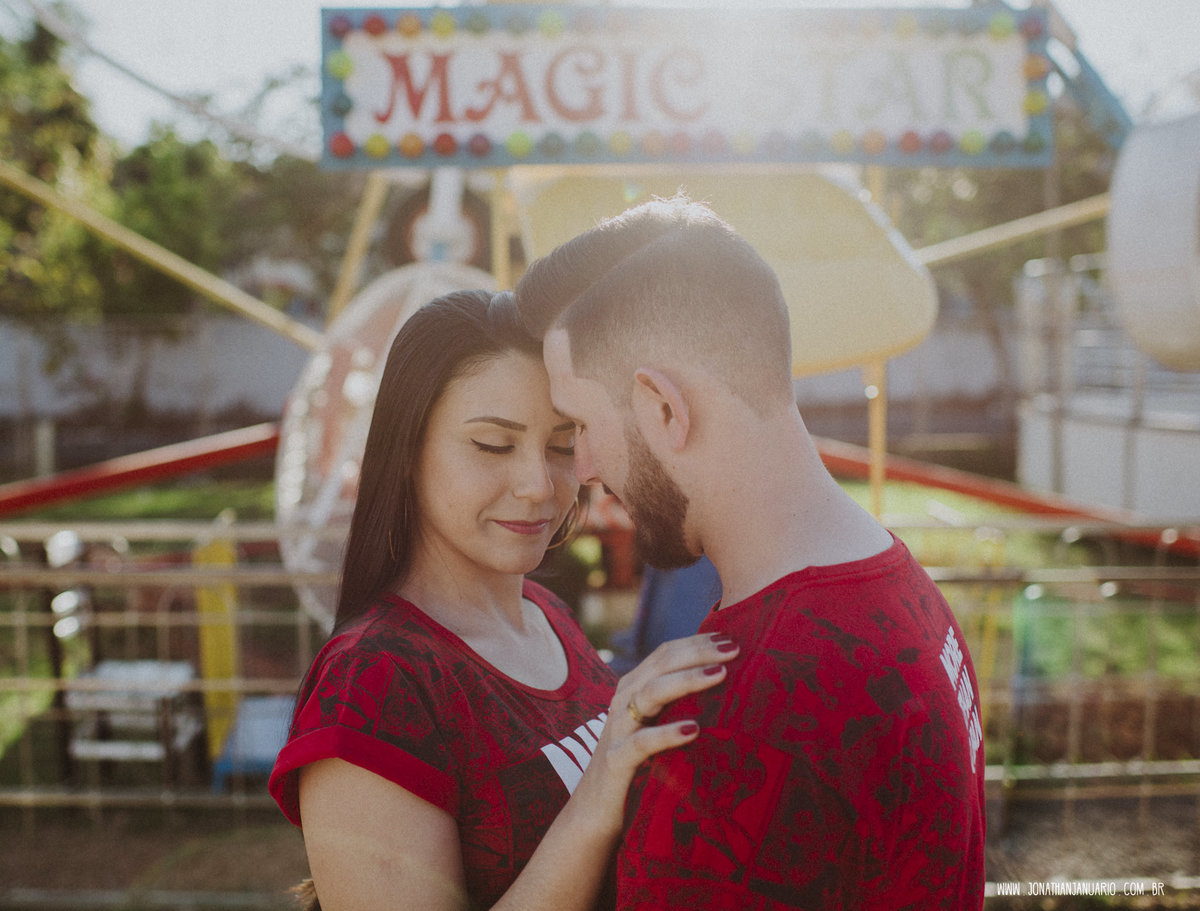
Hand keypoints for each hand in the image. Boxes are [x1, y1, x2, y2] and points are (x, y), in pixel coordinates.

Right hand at [568, 633, 738, 838]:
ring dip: (687, 680)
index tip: (730, 637)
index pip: (666, 653)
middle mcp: (623, 701)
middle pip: (661, 664)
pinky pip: (641, 743)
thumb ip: (678, 706)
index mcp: (634, 689)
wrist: (596, 812)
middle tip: (733, 648)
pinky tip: (693, 729)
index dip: (696, 642)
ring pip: (651, 693)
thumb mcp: (657, 728)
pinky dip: (667, 733)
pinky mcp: (616, 761)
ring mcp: (618, 730)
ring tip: (720, 674)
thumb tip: (727, 691)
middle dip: (698, 652)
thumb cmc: (638, 767)